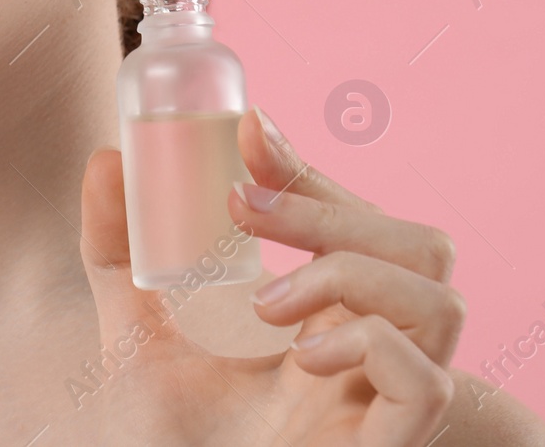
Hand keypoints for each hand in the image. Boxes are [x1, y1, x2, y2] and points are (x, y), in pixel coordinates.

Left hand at [75, 107, 462, 445]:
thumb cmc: (173, 441)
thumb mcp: (133, 335)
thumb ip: (116, 253)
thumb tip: (105, 161)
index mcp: (322, 317)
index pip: (354, 220)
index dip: (313, 170)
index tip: (248, 130)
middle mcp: (366, 350)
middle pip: (417, 243)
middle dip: (333, 205)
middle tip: (246, 207)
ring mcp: (383, 398)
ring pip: (439, 296)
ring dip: (348, 273)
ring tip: (269, 304)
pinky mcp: (386, 444)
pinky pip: (424, 377)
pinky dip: (366, 344)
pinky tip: (303, 357)